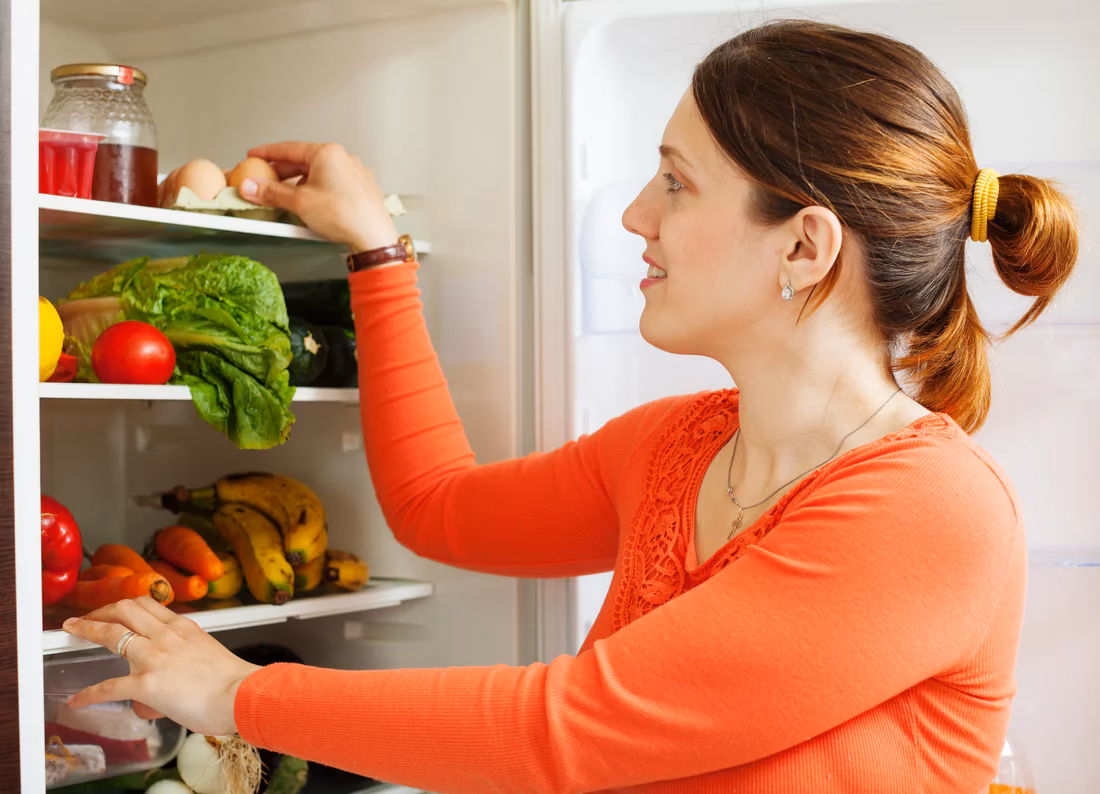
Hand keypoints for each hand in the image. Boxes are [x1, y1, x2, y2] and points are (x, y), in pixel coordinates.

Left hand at [63, 598, 259, 735]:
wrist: (241, 694)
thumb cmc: (233, 681)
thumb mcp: (211, 652)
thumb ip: (191, 652)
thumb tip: (183, 667)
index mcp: (184, 627)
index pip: (148, 605)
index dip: (125, 606)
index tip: (115, 610)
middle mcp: (166, 636)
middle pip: (125, 609)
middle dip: (101, 611)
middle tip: (88, 619)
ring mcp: (154, 657)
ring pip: (112, 633)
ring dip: (88, 630)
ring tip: (74, 631)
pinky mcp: (146, 683)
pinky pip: (108, 686)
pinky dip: (89, 694)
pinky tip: (79, 699)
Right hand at [240, 141, 398, 252]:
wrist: (373, 237)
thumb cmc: (344, 215)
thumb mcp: (299, 202)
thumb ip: (271, 193)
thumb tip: (252, 187)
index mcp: (327, 153)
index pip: (288, 148)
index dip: (267, 153)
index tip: (254, 156)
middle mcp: (343, 159)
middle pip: (303, 162)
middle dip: (282, 173)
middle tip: (264, 181)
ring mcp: (354, 174)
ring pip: (318, 175)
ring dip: (299, 185)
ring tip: (285, 199)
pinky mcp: (360, 190)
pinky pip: (332, 186)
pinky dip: (316, 192)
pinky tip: (308, 206)